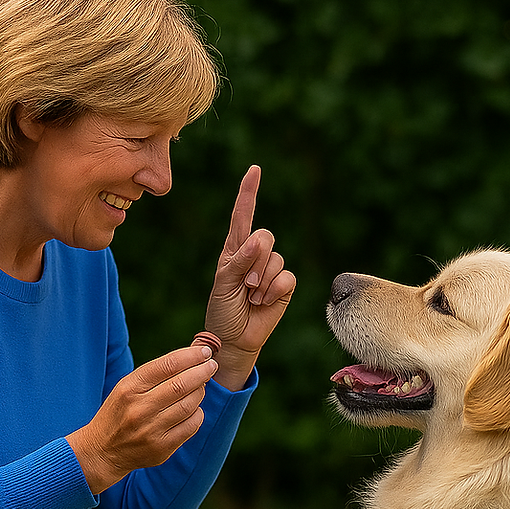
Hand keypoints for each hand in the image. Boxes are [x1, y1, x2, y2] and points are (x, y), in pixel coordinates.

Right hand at [67, 345, 217, 493]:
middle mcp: (139, 409)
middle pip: (180, 385)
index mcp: (129, 388)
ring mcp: (150, 430)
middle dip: (201, 372)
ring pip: (189, 405)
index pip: (166, 366)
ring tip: (202, 386)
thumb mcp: (126, 387)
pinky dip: (198, 414)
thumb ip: (155, 373)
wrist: (102, 451)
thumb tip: (192, 356)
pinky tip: (195, 408)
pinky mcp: (161, 448)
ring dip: (200, 392)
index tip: (204, 352)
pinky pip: (191, 426)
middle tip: (212, 366)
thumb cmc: (120, 412)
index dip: (190, 356)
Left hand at [205, 166, 295, 389]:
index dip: (249, 193)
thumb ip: (239, 261)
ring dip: (261, 281)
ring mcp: (271, 270)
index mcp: (235, 249)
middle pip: (265, 236)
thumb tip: (257, 241)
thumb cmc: (223, 310)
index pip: (243, 216)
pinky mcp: (284, 286)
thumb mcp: (223, 283)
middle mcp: (255, 255)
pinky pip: (286, 277)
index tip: (254, 171)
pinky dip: (273, 290)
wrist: (234, 338)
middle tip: (244, 284)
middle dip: (254, 260)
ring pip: (275, 259)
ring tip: (251, 297)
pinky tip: (264, 302)